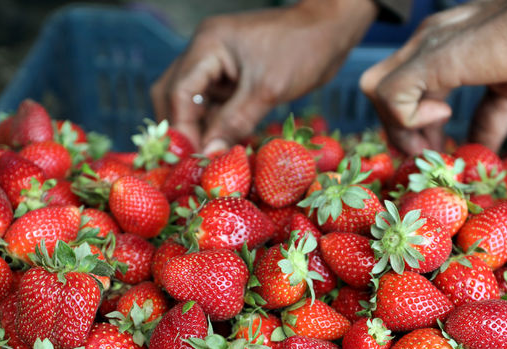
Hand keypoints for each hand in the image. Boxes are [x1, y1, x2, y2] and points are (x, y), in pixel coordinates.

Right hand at [151, 0, 376, 152]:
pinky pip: (213, 103)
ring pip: (192, 101)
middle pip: (174, 94)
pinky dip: (215, 124)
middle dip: (181, 128)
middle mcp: (205, 51)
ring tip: (207, 158)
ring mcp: (217, 63)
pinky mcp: (232, 76)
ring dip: (197, 128)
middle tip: (193, 161)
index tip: (192, 159)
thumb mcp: (267, 90)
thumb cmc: (303, 50)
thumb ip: (235, 122)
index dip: (181, 128)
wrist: (331, 31)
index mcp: (208, 45)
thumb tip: (210, 154)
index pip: (179, 91)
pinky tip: (221, 146)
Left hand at [360, 0, 506, 155]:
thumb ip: (490, 120)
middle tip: (431, 150)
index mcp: (440, 49)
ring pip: (374, 91)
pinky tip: (444, 115)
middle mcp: (424, 44)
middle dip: (398, 130)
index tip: (438, 144)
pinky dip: (409, 118)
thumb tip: (484, 151)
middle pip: (378, 90)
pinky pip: (390, 94)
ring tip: (434, 139)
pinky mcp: (431, 58)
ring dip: (399, 127)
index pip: (399, 88)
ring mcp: (424, 47)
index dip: (410, 124)